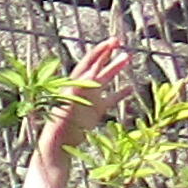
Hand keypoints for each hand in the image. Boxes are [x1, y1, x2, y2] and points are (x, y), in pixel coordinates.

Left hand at [24, 36, 142, 187]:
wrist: (56, 146)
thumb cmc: (57, 126)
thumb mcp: (67, 106)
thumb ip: (78, 90)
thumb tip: (91, 75)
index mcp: (74, 85)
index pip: (88, 63)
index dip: (99, 52)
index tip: (112, 41)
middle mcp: (82, 90)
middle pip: (97, 67)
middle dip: (107, 54)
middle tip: (120, 42)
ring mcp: (89, 100)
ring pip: (106, 81)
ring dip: (116, 69)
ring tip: (128, 58)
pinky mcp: (95, 113)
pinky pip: (110, 100)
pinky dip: (120, 94)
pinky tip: (131, 88)